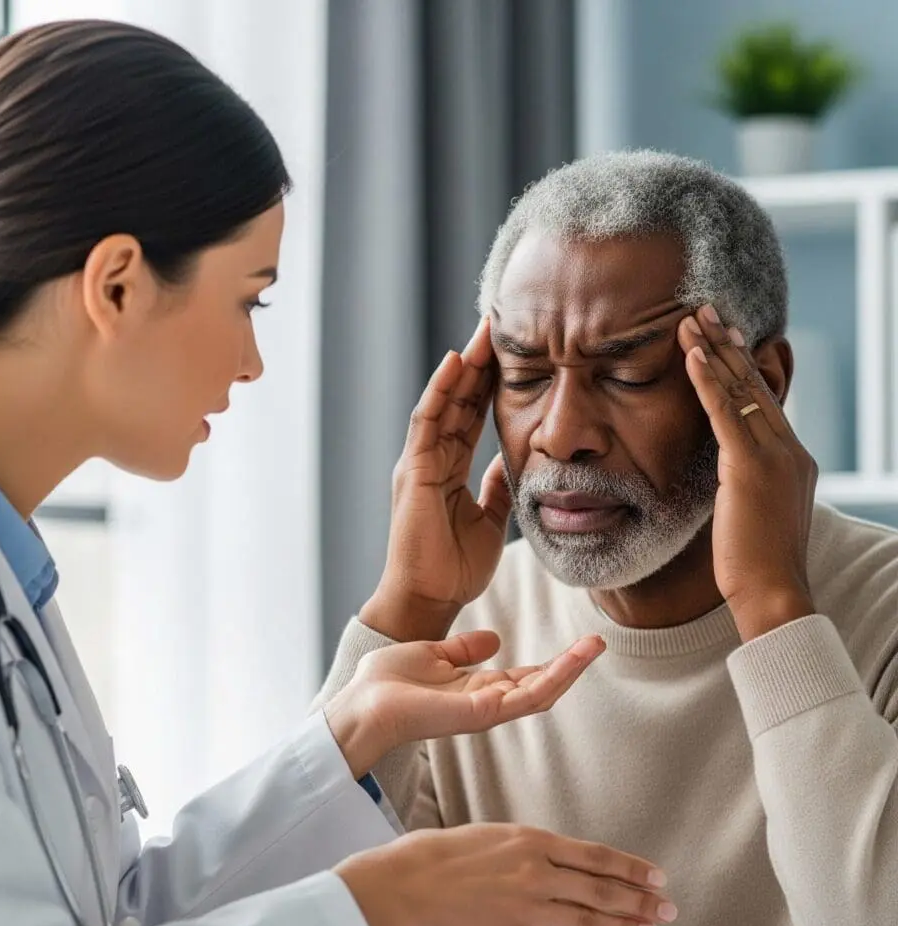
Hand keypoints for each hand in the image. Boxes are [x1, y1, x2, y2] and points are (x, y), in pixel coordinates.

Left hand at [325, 630, 603, 778]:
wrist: (360, 703)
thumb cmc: (385, 683)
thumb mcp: (432, 654)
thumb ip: (463, 650)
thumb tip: (495, 638)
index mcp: (475, 690)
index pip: (524, 678)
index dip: (552, 663)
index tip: (578, 643)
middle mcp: (486, 703)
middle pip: (540, 687)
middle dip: (571, 667)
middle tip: (598, 643)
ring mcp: (486, 711)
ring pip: (541, 693)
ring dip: (570, 670)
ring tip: (595, 646)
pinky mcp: (482, 713)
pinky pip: (526, 697)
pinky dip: (553, 678)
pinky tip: (572, 660)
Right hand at [336, 824, 675, 925]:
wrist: (410, 881)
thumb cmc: (444, 853)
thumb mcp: (495, 835)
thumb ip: (531, 849)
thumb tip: (562, 861)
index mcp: (532, 841)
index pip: (596, 855)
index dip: (632, 868)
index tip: (656, 876)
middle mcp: (537, 873)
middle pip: (602, 889)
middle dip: (640, 900)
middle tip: (667, 908)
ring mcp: (527, 908)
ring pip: (589, 919)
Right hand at [362, 318, 509, 640]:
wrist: (430, 598)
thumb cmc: (454, 566)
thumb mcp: (489, 518)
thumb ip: (496, 486)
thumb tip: (512, 460)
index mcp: (447, 468)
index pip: (471, 415)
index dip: (490, 383)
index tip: (515, 352)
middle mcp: (430, 459)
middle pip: (457, 401)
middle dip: (479, 363)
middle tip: (500, 324)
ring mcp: (419, 462)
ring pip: (442, 402)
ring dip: (463, 367)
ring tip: (484, 332)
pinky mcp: (413, 471)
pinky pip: (427, 423)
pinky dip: (441, 391)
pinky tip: (457, 362)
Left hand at [678, 306, 816, 640]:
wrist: (773, 594)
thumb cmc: (755, 564)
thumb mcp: (753, 511)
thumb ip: (744, 482)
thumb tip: (727, 470)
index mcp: (790, 459)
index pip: (762, 401)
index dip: (739, 367)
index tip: (722, 337)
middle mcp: (788, 450)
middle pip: (753, 385)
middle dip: (726, 346)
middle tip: (704, 311)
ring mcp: (774, 457)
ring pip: (740, 391)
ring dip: (713, 351)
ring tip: (691, 319)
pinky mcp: (752, 468)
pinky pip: (726, 415)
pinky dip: (708, 382)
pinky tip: (692, 355)